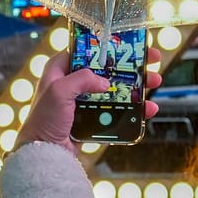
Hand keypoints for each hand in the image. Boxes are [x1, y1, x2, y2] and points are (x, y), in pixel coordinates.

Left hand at [15, 48, 163, 155]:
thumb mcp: (59, 91)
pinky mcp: (92, 119)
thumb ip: (81, 79)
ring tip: (154, 83)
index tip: (130, 44)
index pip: (86, 50)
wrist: (42, 154)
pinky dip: (132, 109)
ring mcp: (83, 102)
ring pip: (114, 89)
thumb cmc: (43, 121)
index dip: (108, 45)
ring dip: (135, 86)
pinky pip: (115, 110)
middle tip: (151, 62)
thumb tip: (104, 82)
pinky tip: (147, 109)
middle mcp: (72, 83)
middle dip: (130, 66)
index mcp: (59, 70)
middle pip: (106, 69)